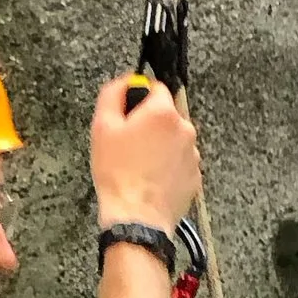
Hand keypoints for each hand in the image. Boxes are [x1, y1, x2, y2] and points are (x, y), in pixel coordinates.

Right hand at [90, 76, 201, 234]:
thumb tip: (125, 81)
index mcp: (163, 113)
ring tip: (138, 165)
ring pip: (173, 139)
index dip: (138, 98)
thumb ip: (114, 93)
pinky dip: (167, 165)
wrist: (136, 216)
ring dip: (159, 146)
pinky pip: (179, 162)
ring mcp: (192, 154)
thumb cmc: (118, 174)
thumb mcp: (102, 126)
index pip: (156, 87)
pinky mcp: (194, 176)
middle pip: (166, 115)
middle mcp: (185, 130)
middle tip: (128, 144)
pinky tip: (150, 177)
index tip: (128, 113)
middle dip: (148, 124)